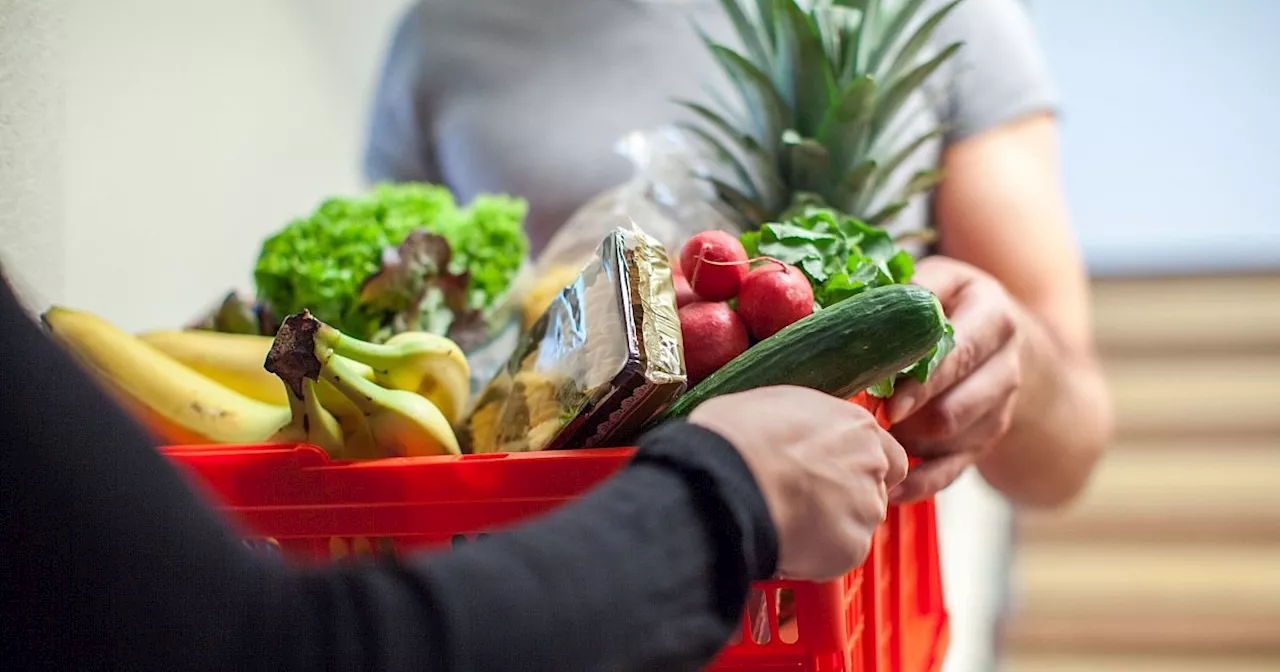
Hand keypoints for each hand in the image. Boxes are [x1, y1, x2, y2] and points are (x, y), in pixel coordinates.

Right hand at [690, 386, 907, 580]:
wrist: (726, 479)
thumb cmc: (737, 437)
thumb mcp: (775, 405)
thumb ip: (805, 425)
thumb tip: (790, 432)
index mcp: (856, 426)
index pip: (887, 455)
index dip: (860, 469)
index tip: (836, 476)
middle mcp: (871, 465)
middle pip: (873, 491)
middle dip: (844, 499)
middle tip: (804, 501)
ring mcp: (865, 508)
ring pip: (856, 525)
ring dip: (830, 528)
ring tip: (788, 522)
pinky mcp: (852, 547)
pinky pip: (838, 556)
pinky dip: (816, 555)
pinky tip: (786, 541)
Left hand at [886, 256, 1023, 502]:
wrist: (994, 334)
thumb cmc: (948, 302)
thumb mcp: (936, 280)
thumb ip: (904, 293)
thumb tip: (845, 311)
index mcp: (994, 319)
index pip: (961, 355)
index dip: (922, 381)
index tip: (887, 402)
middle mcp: (1005, 367)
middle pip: (956, 409)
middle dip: (909, 420)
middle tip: (868, 421)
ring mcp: (998, 409)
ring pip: (951, 443)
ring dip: (908, 445)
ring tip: (869, 437)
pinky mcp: (984, 441)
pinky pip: (952, 472)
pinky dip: (919, 483)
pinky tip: (888, 487)